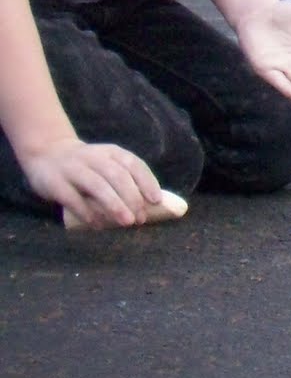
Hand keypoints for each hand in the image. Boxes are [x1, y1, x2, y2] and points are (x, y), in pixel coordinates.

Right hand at [21, 138, 163, 229]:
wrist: (47, 153)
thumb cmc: (87, 165)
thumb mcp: (107, 163)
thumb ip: (124, 179)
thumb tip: (149, 206)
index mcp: (112, 152)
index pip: (134, 164)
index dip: (147, 182)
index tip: (156, 201)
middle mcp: (94, 158)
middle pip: (118, 176)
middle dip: (132, 198)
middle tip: (140, 219)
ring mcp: (73, 169)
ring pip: (98, 186)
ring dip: (114, 205)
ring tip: (126, 222)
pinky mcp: (55, 183)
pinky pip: (73, 199)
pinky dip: (87, 212)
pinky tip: (98, 224)